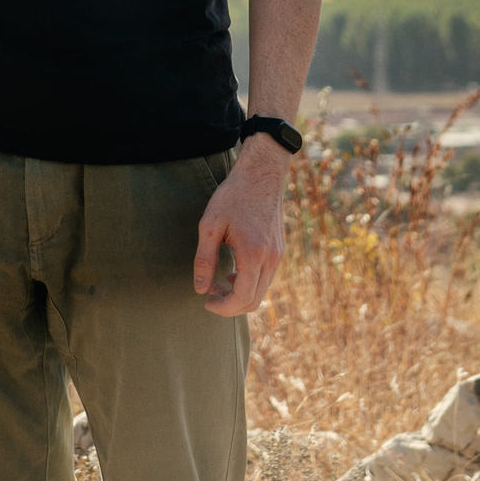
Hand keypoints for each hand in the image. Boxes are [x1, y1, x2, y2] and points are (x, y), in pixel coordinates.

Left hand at [192, 136, 288, 316]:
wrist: (262, 173)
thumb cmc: (234, 195)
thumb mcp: (210, 225)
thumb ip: (204, 259)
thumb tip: (200, 289)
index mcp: (254, 255)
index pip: (242, 298)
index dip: (223, 308)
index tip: (206, 302)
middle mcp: (271, 259)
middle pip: (254, 301)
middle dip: (230, 305)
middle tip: (210, 294)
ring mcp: (278, 255)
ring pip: (261, 291)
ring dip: (240, 295)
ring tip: (218, 284)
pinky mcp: (279, 250)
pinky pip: (266, 278)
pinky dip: (250, 284)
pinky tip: (233, 273)